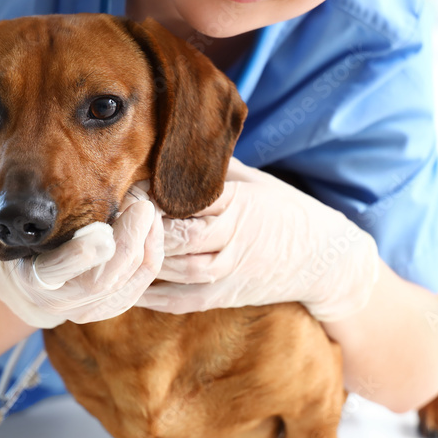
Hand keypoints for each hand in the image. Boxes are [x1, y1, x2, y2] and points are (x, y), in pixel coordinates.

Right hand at [0, 183, 163, 327]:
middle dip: (129, 237)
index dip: (82, 252)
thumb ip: (59, 215)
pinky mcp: (110, 308)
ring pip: (128, 279)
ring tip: (147, 208)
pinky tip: (153, 227)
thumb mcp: (36, 224)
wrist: (37, 278)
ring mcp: (87, 310)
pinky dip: (152, 252)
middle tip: (141, 202)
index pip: (57, 268)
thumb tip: (95, 191)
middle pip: (103, 278)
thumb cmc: (36, 238)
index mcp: (34, 278)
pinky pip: (141, 283)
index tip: (103, 229)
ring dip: (145, 240)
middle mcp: (60, 301)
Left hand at [135, 159, 379, 321]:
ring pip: (176, 268)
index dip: (153, 193)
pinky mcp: (223, 296)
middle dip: (144, 226)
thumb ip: (214, 167)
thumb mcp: (253, 179)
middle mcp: (233, 237)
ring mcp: (228, 271)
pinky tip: (126, 286)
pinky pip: (181, 300)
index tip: (128, 185)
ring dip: (143, 259)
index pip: (189, 197)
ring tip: (116, 249)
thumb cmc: (282, 209)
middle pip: (178, 234)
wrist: (321, 257)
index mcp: (238, 202)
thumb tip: (172, 137)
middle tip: (115, 218)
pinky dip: (152, 295)